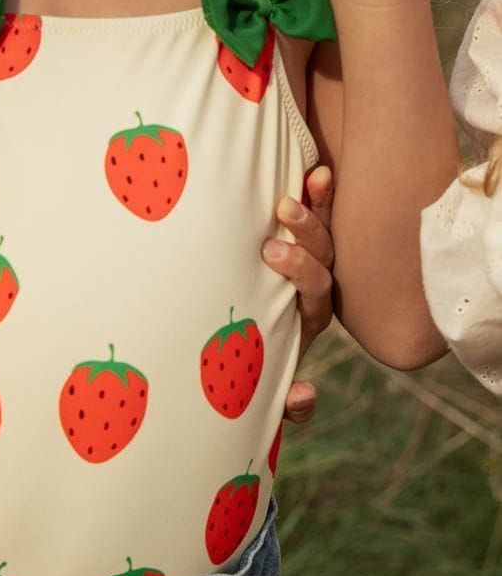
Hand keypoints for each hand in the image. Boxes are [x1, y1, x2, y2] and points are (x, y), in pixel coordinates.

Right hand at [262, 165, 334, 423]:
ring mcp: (308, 268)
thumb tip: (305, 395)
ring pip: (325, 237)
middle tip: (282, 211)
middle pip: (324, 260)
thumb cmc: (250, 372)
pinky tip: (318, 171)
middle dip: (308, 234)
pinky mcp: (298, 246)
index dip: (301, 272)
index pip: (315, 294)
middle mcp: (313, 292)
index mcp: (305, 320)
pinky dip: (321, 198)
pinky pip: (318, 219)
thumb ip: (284, 404)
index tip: (270, 253)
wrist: (253, 364)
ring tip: (313, 178)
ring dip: (320, 208)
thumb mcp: (263, 393)